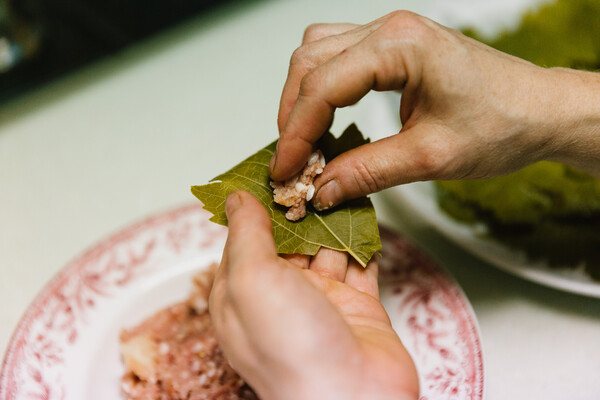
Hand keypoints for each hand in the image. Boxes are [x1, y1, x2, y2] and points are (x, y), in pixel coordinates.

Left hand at [209, 191, 418, 399]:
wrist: (354, 398)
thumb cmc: (289, 346)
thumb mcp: (251, 281)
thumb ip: (246, 236)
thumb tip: (235, 198)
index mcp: (242, 296)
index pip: (243, 241)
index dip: (254, 206)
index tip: (267, 170)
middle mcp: (279, 298)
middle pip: (287, 242)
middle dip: (298, 208)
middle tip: (310, 168)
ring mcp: (321, 302)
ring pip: (325, 248)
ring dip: (331, 219)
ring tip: (339, 180)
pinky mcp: (358, 307)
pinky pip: (359, 264)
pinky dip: (362, 239)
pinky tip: (364, 211)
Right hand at [271, 11, 599, 209]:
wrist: (540, 112)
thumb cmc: (502, 126)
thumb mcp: (430, 157)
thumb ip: (368, 172)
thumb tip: (321, 191)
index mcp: (400, 46)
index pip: (322, 86)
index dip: (296, 133)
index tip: (284, 171)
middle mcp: (390, 29)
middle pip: (310, 63)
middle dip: (292, 115)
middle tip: (292, 163)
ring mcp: (391, 34)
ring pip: (317, 53)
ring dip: (302, 98)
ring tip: (305, 142)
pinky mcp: (394, 48)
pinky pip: (338, 57)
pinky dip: (321, 88)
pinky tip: (326, 118)